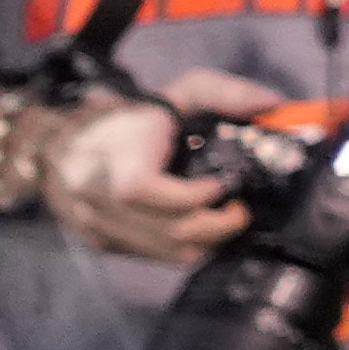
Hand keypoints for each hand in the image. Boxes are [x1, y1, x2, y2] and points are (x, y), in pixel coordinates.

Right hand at [40, 66, 280, 261]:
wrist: (75, 144)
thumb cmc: (140, 118)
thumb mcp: (183, 92)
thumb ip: (228, 93)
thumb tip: (272, 104)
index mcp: (114, 155)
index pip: (141, 189)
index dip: (189, 196)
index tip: (222, 185)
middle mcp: (96, 193)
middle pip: (164, 230)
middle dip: (215, 225)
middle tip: (239, 209)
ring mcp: (95, 223)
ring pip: (164, 252)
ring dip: (206, 241)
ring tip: (225, 217)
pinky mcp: (102, 243)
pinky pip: (153, 258)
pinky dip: (185, 247)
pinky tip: (201, 226)